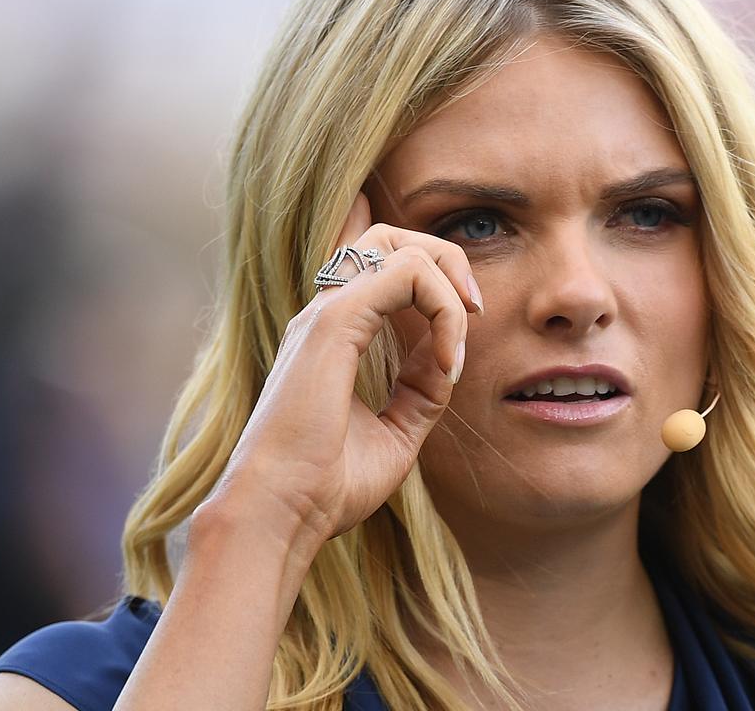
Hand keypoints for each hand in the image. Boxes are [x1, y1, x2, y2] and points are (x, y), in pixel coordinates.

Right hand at [204, 190, 482, 555]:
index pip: (380, 269)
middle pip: (387, 237)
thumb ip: (421, 390)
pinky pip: (406, 274)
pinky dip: (442, 310)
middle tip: (473, 310)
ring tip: (464, 329)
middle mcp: (326, 315)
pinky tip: (447, 362)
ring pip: (397, 245)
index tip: (456, 349)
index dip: (433, 286)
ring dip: (447, 284)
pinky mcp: (333, 322)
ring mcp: (326, 314)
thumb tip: (449, 359)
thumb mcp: (396, 431)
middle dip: (444, 261)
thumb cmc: (326, 486)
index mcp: (334, 336)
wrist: (281, 515)